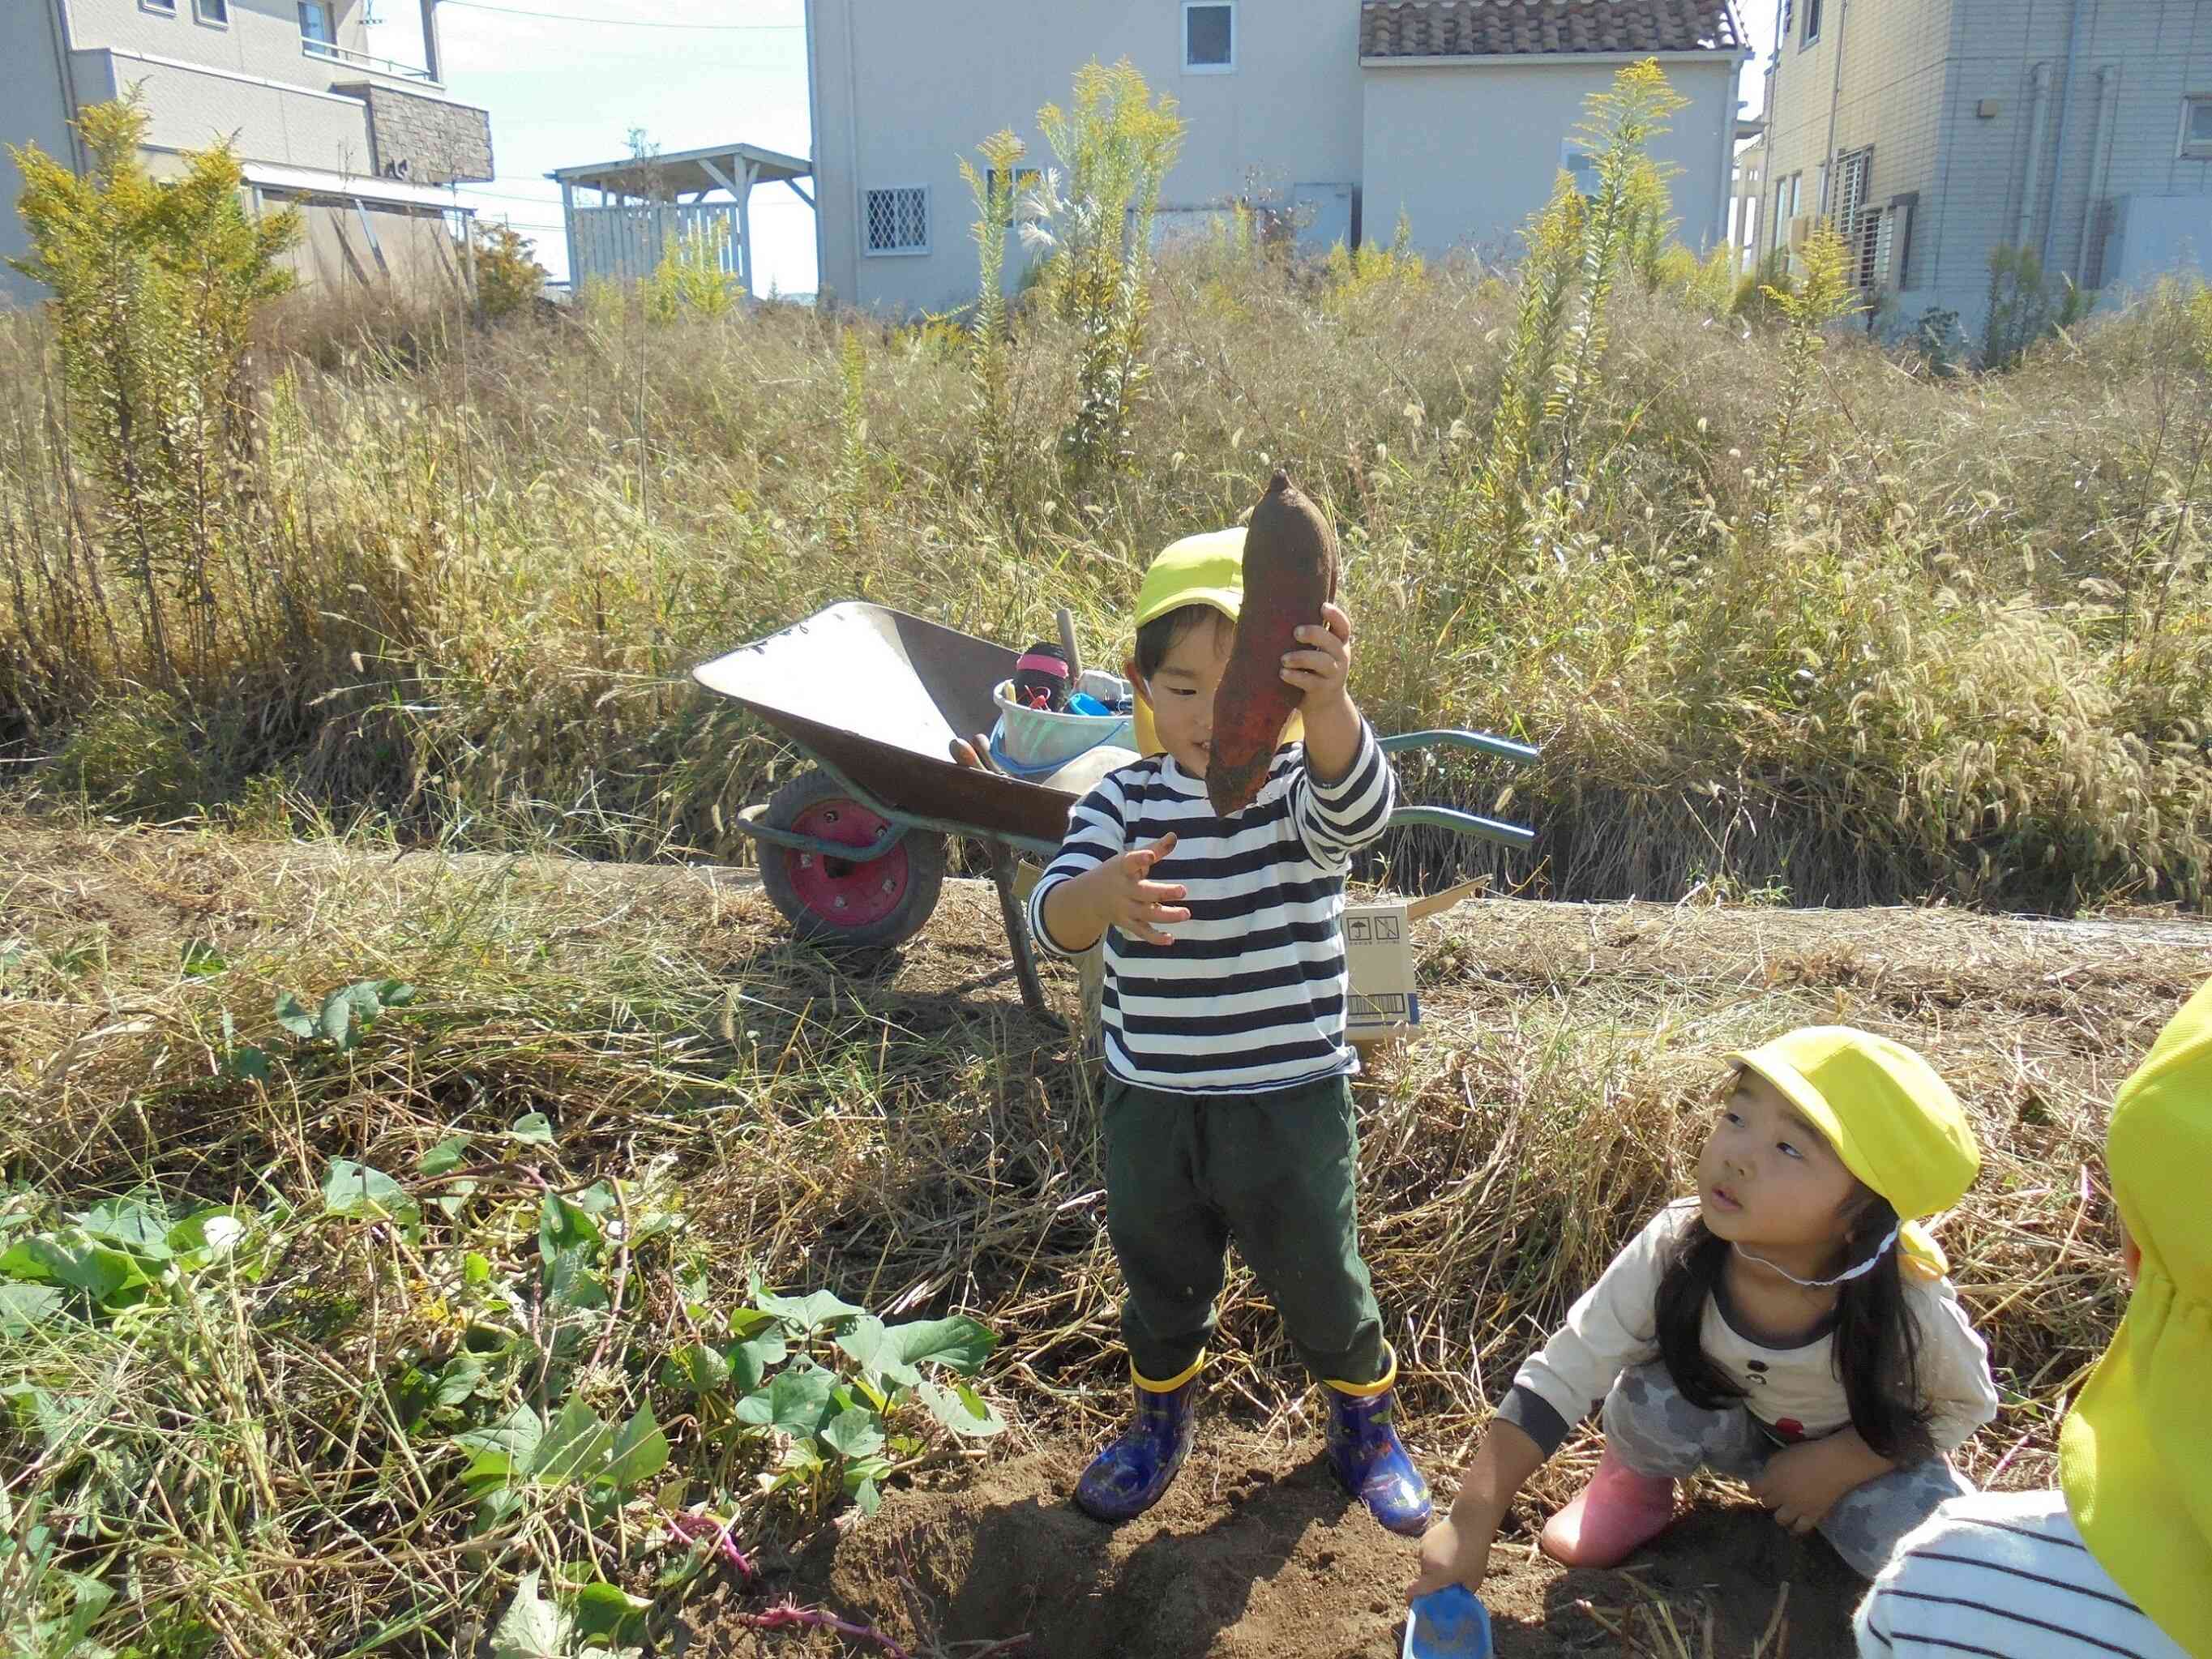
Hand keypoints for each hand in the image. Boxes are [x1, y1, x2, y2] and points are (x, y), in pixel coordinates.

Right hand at [1080, 832, 1187, 945]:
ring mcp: (1125, 908)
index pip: (1130, 861)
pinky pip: (1142, 932)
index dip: (1140, 858)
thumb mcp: (1130, 859)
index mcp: (1122, 869)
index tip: (1151, 856)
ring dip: (1166, 915)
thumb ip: (1154, 849)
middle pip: (1144, 892)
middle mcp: (1123, 890)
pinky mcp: (1127, 923)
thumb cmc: (1117, 873)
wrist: (1088, 898)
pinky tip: (1171, 939)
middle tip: (1183, 890)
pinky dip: (1155, 937)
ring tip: (1186, 913)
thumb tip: (1174, 836)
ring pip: (1146, 914)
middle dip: (1163, 892)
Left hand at [1280, 601, 1353, 714]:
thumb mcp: (1319, 651)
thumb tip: (1278, 612)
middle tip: (1295, 632)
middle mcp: (1341, 657)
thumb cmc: (1314, 668)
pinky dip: (1295, 676)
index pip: (1343, 626)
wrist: (1325, 704)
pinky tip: (1283, 673)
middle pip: (1332, 642)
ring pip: (1323, 662)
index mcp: (1339, 643)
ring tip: (1284, 659)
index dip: (1335, 615)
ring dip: (1302, 658)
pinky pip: (1311, 682)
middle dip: (1314, 634)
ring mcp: (1334, 674)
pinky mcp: (1323, 690)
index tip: (1322, 606)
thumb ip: (1310, 636)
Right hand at [1407, 1510, 1495, 1601]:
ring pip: (1426, 1564)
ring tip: (1452, 1559)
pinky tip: (1449, 1547)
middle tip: (1449, 1578)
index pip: (1413, 1591)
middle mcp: (1425, 1563)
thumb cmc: (1474, 1554)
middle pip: (1424, 1578)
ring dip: (1435, 1567)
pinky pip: (1427, 1552)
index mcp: (1435, 1576)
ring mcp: (1423, 1548)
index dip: (1412, 1600)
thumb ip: (1461, 1592)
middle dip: (1433, 1581)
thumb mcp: (1473, 1580)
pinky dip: (1435, 1554)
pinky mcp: (1425, 1537)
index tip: (1415, 1604)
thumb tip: (1454, 1597)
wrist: (1470, 1522)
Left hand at [1749, 1437, 1878, 1535]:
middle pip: (1767, 1503)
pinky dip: (1796, 1527)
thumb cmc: (1808, 1453)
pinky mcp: (1812, 1516)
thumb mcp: (1782, 1455)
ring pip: (1780, 1519)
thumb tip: (1766, 1477)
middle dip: (1769, 1499)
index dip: (1755, 1489)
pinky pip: (1800, 1528)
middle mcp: (1781, 1497)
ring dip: (1781, 1514)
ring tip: (1785, 1510)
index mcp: (1771, 1480)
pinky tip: (1795, 1525)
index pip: (1753, 1490)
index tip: (1758, 1487)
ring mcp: (1796, 1509)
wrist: (1834, 1464)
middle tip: (1775, 1495)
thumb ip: (1771, 1468)